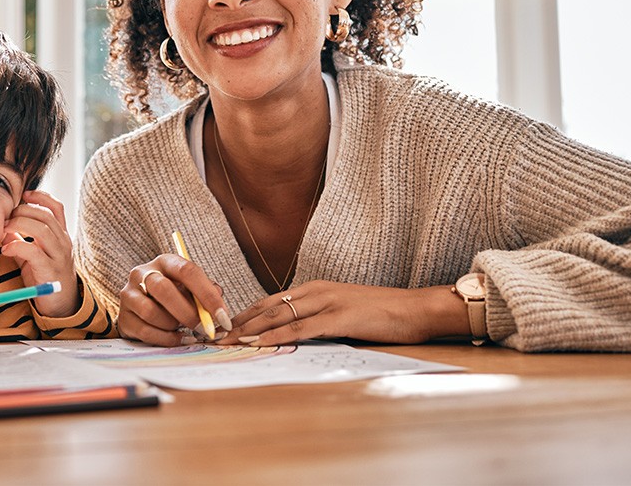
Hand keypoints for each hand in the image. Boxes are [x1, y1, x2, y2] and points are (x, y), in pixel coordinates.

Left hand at [1, 190, 78, 316]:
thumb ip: (24, 239)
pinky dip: (17, 246)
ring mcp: (59, 256)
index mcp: (61, 235)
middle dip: (22, 211)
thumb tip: (6, 226)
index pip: (56, 207)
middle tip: (5, 218)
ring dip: (18, 225)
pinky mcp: (50, 271)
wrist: (62, 305)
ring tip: (4, 230)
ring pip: (41, 229)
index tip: (24, 195)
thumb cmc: (47, 276)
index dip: (41, 197)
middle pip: (44, 216)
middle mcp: (63, 242)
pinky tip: (6, 249)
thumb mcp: (36, 254)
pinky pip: (34, 252)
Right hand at [117, 255, 231, 345]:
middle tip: (204, 328)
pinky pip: (146, 332)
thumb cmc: (175, 296)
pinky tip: (178, 338)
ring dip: (174, 325)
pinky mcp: (123, 318)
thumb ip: (206, 294)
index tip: (222, 316)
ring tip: (183, 328)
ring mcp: (128, 295)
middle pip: (163, 289)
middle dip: (188, 312)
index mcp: (165, 262)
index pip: (187, 271)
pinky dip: (166, 339)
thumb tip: (219, 310)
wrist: (144, 308)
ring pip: (152, 312)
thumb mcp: (191, 289)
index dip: (207, 294)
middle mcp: (142, 273)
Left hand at [218, 281, 469, 346]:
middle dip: (238, 322)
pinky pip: (301, 327)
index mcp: (316, 288)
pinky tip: (259, 343)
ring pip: (279, 314)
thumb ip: (319, 319)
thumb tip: (294, 333)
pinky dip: (276, 335)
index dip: (245, 314)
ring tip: (226, 342)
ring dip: (249, 329)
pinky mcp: (340, 317)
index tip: (223, 328)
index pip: (271, 300)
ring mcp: (328, 302)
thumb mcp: (344, 312)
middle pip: (268, 306)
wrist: (417, 309)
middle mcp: (317, 290)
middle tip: (213, 336)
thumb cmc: (383, 314)